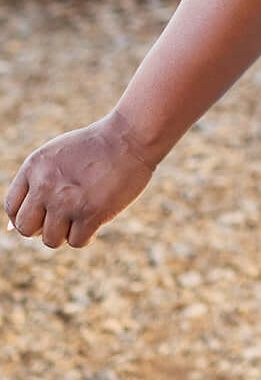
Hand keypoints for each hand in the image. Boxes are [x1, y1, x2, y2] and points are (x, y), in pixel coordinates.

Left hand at [4, 110, 155, 249]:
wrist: (130, 138)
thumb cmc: (94, 148)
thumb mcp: (56, 157)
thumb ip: (34, 185)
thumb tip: (11, 228)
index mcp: (33, 168)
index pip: (12, 207)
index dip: (25, 216)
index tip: (42, 214)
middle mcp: (45, 186)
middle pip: (26, 229)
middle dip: (42, 228)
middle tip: (62, 218)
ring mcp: (67, 201)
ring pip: (51, 240)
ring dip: (66, 233)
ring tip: (82, 215)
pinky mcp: (90, 213)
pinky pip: (77, 241)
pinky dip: (87, 235)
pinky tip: (96, 218)